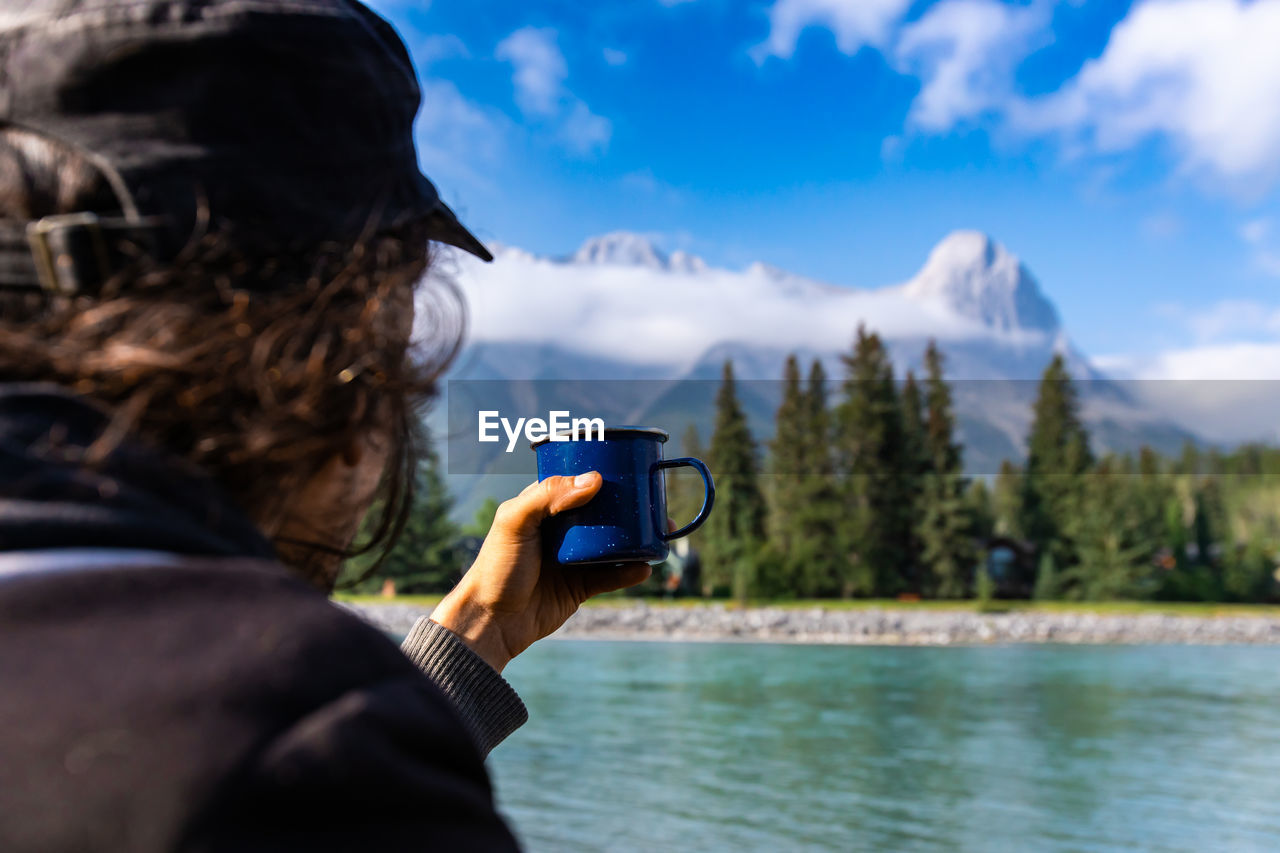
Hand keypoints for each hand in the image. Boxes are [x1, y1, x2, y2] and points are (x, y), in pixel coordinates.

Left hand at [429, 472, 651, 671]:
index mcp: (542, 508)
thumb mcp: (515, 522)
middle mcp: (559, 531)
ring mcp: (571, 559)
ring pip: (612, 544)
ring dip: (637, 539)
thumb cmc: (496, 567)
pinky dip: (630, 571)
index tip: (632, 470)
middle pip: (602, 513)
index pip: (576, 484)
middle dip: (630, 507)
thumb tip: (595, 479)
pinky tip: (646, 566)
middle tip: (656, 503)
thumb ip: (548, 496)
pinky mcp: (579, 587)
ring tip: (663, 533)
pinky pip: (611, 576)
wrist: (492, 622)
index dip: (603, 475)